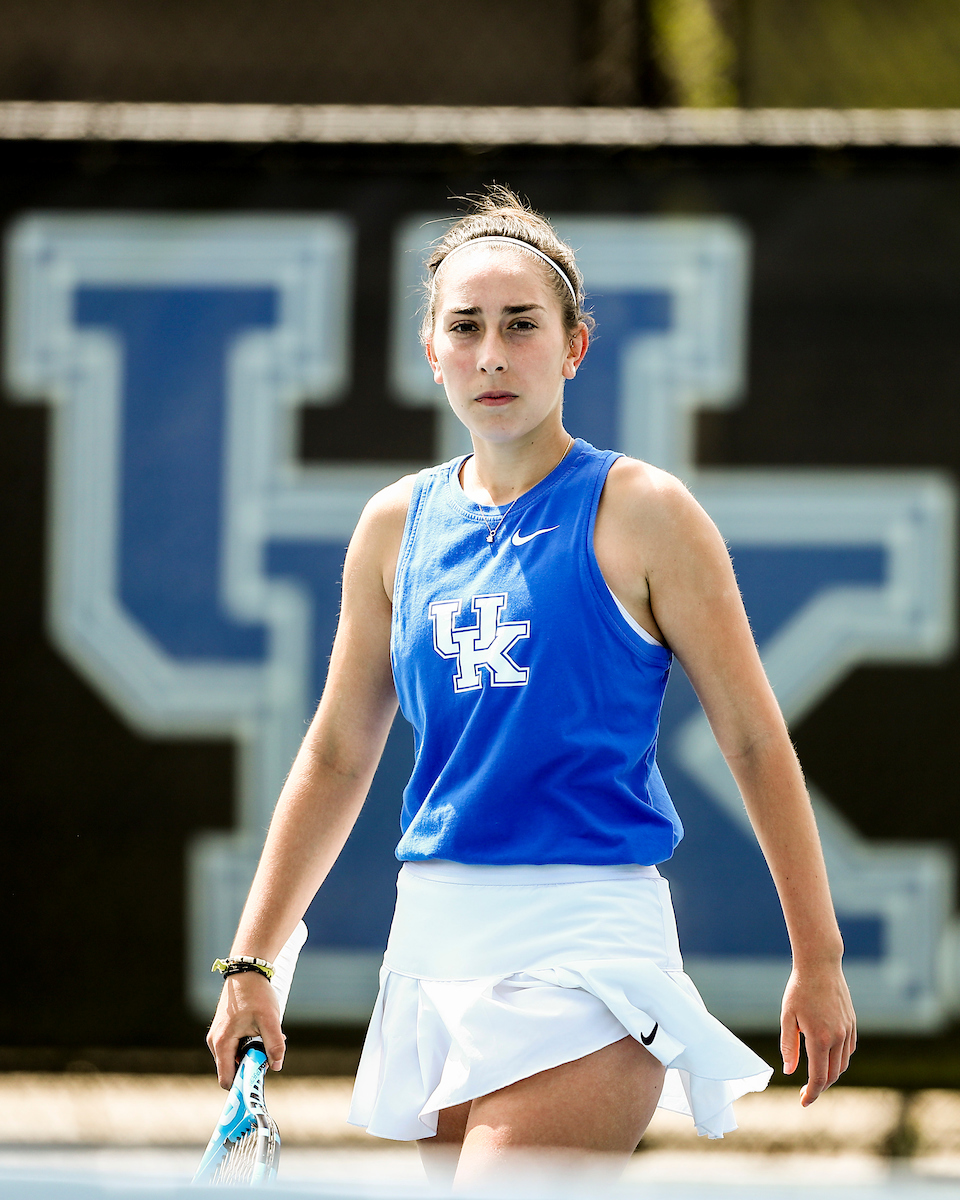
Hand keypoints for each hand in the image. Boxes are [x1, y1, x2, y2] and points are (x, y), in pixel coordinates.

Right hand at [206, 972, 285, 1088]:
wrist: (247, 970)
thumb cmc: (256, 993)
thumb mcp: (270, 1019)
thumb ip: (274, 1045)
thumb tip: (276, 1066)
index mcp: (222, 1043)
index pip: (227, 1079)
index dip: (241, 1085)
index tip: (258, 1083)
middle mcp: (215, 1042)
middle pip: (233, 1069)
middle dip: (251, 1065)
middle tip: (269, 1053)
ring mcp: (218, 1035)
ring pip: (236, 1057)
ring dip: (252, 1052)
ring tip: (266, 1036)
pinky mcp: (224, 1030)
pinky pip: (236, 1046)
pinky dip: (249, 1043)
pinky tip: (261, 1030)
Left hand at [780, 960, 855, 1104]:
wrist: (820, 965)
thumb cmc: (799, 989)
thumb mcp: (787, 1017)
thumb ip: (789, 1046)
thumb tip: (789, 1071)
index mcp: (819, 1038)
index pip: (818, 1077)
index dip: (811, 1093)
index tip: (803, 1101)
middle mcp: (837, 1038)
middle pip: (832, 1075)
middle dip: (820, 1087)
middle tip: (806, 1093)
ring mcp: (847, 1031)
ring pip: (842, 1064)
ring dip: (830, 1075)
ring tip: (815, 1077)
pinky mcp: (852, 1024)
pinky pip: (848, 1050)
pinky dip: (839, 1060)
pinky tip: (828, 1059)